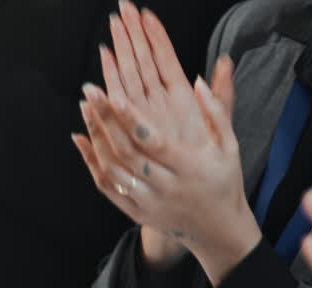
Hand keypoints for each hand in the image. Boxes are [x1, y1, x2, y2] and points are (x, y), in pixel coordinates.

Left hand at [73, 0, 258, 282]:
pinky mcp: (136, 212)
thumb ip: (216, 113)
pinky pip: (107, 187)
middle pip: (127, 152)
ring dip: (96, 137)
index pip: (154, 142)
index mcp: (189, 168)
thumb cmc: (224, 181)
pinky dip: (91, 162)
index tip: (114, 94)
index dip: (132, 119)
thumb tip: (199, 81)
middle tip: (90, 91)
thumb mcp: (230, 147)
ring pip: (113, 169)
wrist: (217, 229)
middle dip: (106, 119)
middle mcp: (166, 187)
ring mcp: (148, 202)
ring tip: (85, 107)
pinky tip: (81, 138)